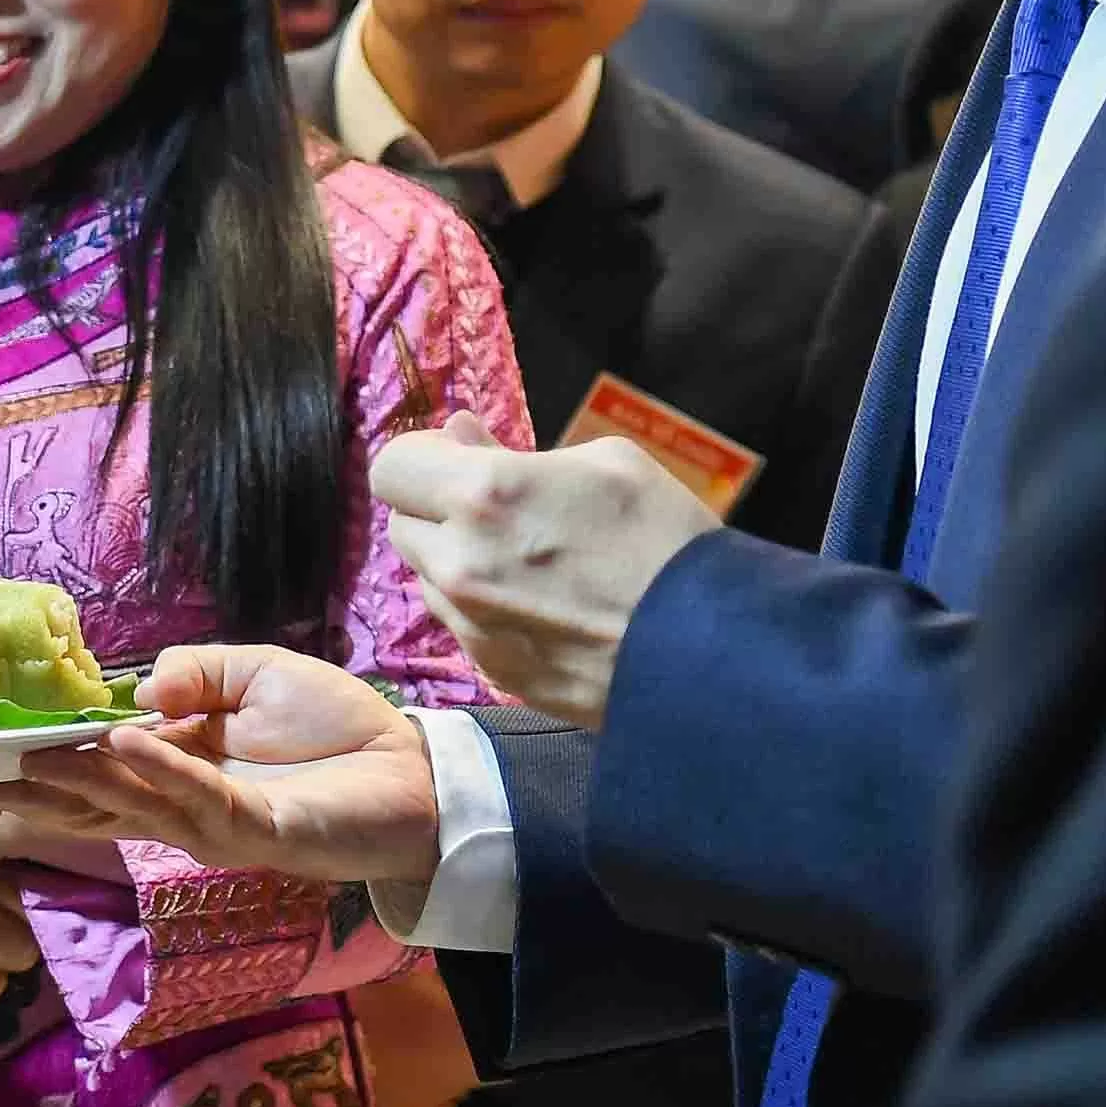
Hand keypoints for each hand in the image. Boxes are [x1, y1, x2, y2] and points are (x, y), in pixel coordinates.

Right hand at [0, 644, 440, 891]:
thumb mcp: (254, 672)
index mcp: (174, 766)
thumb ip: (193, 670)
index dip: (38, 757)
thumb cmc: (335, 727)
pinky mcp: (254, 829)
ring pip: (129, 801)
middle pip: (89, 800)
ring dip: (79, 776)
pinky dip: (157, 769)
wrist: (413, 773)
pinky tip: (122, 743)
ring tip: (27, 755)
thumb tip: (137, 690)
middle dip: (29, 789)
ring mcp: (212, 822)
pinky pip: (196, 798)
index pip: (92, 766)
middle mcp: (179, 802)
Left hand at [372, 417, 717, 728]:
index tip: (457, 460)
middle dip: (437, 510)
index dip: (423, 459)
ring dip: (455, 561)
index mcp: (482, 497)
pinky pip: (460, 625)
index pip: (391, 467)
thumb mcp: (603, 462)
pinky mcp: (491, 671)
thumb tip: (456, 435)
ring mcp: (470, 626)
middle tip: (496, 511)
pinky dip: (480, 607)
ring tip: (525, 561)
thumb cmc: (666, 538)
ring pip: (427, 578)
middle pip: (402, 524)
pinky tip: (538, 605)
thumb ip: (511, 448)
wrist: (714, 649)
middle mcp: (458, 565)